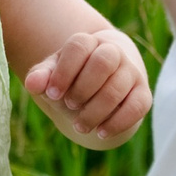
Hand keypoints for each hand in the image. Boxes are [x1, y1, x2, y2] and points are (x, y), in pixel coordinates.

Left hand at [25, 27, 150, 146]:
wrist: (103, 82)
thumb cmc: (72, 77)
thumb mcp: (53, 74)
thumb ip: (41, 77)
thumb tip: (32, 84)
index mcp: (89, 42)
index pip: (79, 46)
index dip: (64, 71)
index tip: (52, 94)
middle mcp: (114, 52)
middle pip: (103, 62)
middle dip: (83, 88)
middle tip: (69, 106)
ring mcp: (131, 72)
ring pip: (117, 88)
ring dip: (95, 111)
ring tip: (79, 126)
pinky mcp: (143, 93)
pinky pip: (137, 106)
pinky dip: (118, 122)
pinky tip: (100, 132)